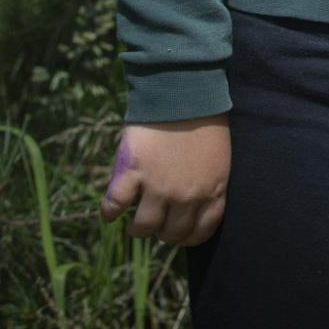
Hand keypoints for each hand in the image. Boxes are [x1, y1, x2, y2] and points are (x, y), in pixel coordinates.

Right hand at [100, 115, 230, 246]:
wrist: (183, 91)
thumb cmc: (205, 119)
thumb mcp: (218, 157)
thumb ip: (208, 183)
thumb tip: (194, 204)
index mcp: (212, 189)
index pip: (201, 231)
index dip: (188, 237)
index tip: (178, 234)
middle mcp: (186, 195)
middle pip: (171, 233)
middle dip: (163, 232)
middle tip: (156, 224)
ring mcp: (158, 186)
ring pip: (144, 227)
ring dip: (138, 229)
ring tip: (134, 223)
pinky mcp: (133, 173)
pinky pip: (115, 205)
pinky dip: (109, 212)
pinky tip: (110, 213)